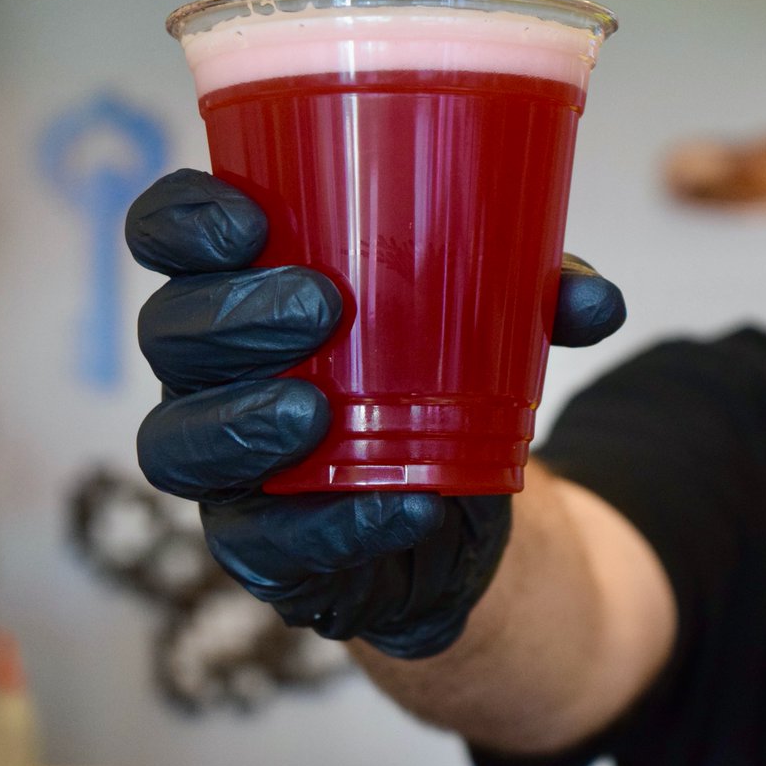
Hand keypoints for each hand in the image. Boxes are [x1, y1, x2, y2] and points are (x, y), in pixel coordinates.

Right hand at [126, 169, 624, 657]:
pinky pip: (265, 544)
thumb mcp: (488, 323)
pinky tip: (404, 505)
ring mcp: (227, 466)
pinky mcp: (261, 547)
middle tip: (320, 307)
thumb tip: (596, 299)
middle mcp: (214, 375)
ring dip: (239, 421)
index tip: (249, 218)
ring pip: (178, 445)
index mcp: (247, 292)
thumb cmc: (441, 380)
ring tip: (312, 409)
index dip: (183, 222)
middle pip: (168, 336)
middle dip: (228, 318)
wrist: (454, 508)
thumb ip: (537, 298)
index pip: (172, 240)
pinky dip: (335, 525)